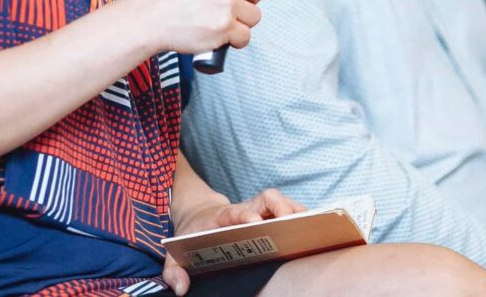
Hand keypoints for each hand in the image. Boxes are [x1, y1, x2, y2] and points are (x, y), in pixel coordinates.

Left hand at [163, 189, 305, 294]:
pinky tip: (313, 228)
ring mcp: (258, 210)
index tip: (254, 222)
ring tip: (309, 225)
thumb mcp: (175, 252)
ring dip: (295, 209)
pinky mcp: (267, 215)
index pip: (235, 211)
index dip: (245, 214)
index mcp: (222, 216)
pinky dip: (301, 215)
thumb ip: (173, 269)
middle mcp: (244, 209)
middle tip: (289, 222)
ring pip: (279, 200)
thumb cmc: (191, 235)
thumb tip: (181, 288)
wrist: (197, 214)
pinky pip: (287, 209)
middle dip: (279, 206)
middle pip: (265, 198)